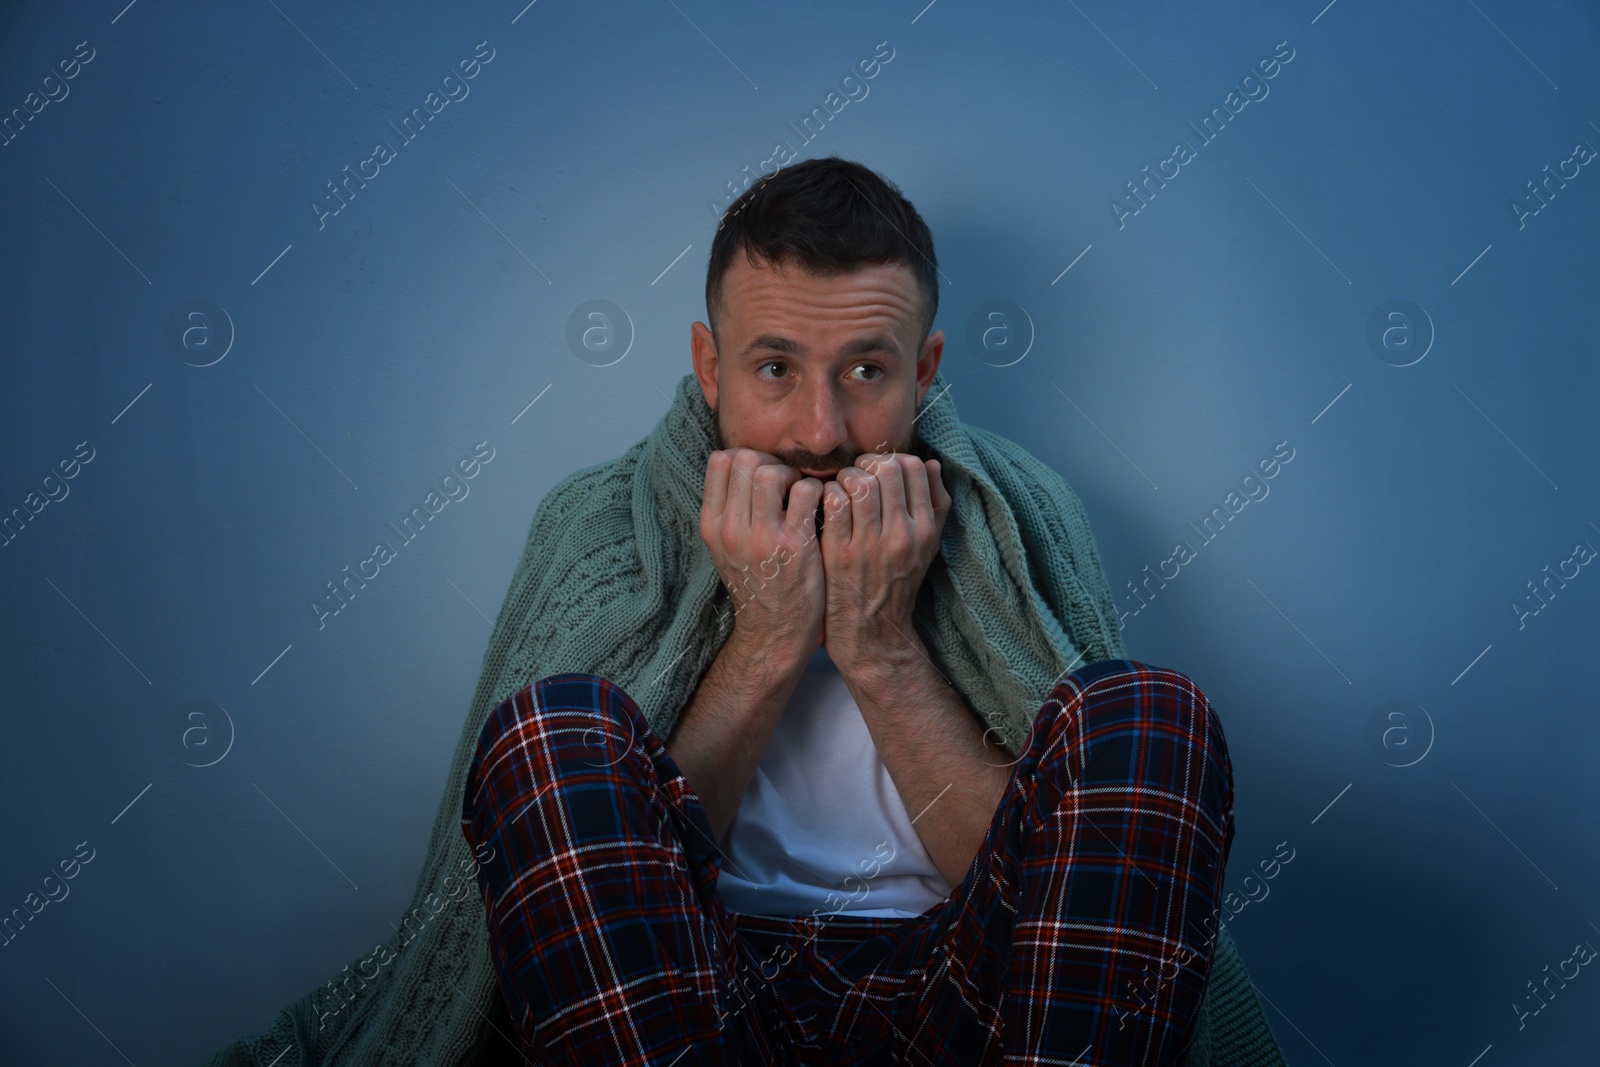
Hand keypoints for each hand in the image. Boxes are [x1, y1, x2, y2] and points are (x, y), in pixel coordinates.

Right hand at [700, 448, 825, 665]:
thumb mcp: (727, 548)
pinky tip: (821, 509)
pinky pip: (807, 491)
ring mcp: (762, 538)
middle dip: (772, 462)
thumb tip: (744, 464)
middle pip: (746, 459)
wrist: (775, 634)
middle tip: (788, 484)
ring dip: (794, 475)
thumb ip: (730, 509)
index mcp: (712, 526)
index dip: (747, 458)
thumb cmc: (758, 584)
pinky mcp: (795, 547)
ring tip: (802, 496)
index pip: (720, 460)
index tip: (764, 475)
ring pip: (773, 470)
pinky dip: (819, 492)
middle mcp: (731, 529)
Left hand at [819, 453, 949, 674]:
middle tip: (856, 474)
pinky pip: (833, 503)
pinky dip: (828, 494)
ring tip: (841, 488)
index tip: (879, 470)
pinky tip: (826, 504)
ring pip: (859, 481)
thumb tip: (933, 462)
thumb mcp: (927, 545)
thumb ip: (935, 504)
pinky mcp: (839, 553)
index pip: (915, 467)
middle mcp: (901, 536)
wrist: (870, 631)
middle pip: (887, 468)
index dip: (892, 459)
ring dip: (846, 476)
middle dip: (867, 463)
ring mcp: (869, 545)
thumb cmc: (897, 580)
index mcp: (924, 530)